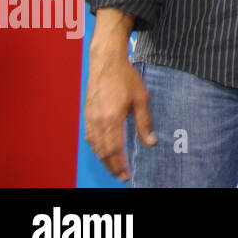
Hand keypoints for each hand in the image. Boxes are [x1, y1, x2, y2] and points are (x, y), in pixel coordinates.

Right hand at [84, 52, 154, 181]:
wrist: (106, 61)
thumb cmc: (125, 77)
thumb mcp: (141, 99)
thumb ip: (145, 122)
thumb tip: (151, 142)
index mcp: (112, 119)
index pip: (115, 149)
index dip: (120, 164)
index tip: (126, 174)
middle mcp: (97, 121)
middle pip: (103, 151)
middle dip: (111, 165)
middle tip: (120, 175)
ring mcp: (90, 117)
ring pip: (94, 145)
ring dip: (103, 158)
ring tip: (113, 166)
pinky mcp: (87, 113)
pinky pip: (90, 136)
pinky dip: (96, 147)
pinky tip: (102, 151)